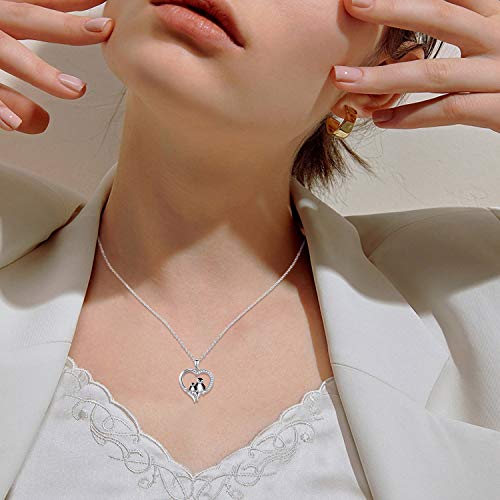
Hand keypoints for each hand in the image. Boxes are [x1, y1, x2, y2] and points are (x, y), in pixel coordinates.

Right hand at [0, 0, 113, 133]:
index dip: (73, 2)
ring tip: (76, 89)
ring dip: (42, 72)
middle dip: (65, 26)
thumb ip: (29, 57)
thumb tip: (70, 83)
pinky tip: (17, 124)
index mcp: (0, 14)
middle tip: (104, 29)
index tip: (109, 15)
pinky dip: (0, 108)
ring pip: (6, 54)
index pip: (39, 2)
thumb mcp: (2, 37)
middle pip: (26, 19)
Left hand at [331, 0, 499, 132]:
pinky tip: (382, 119)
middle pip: (441, 15)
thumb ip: (471, 20)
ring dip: (384, 77)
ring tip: (345, 80)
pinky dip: (412, 116)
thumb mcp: (499, 34)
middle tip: (353, 4)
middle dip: (392, 9)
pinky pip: (450, 111)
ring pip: (435, 72)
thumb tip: (430, 12)